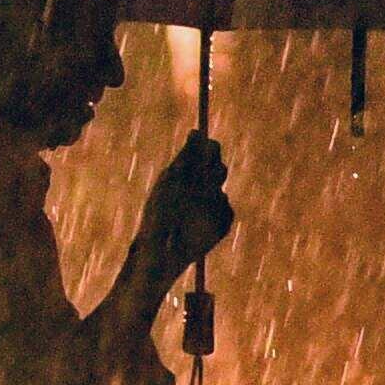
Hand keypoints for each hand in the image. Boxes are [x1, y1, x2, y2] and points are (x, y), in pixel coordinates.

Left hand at [142, 132, 232, 274]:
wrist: (160, 253)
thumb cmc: (157, 215)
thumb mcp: (169, 184)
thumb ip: (186, 159)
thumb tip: (196, 132)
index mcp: (188, 173)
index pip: (208, 151)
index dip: (209, 149)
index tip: (204, 150)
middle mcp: (203, 186)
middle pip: (218, 168)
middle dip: (212, 171)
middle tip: (200, 180)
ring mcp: (213, 205)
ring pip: (220, 191)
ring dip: (210, 194)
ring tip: (191, 207)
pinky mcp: (222, 222)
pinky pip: (226, 211)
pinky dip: (214, 216)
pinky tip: (198, 227)